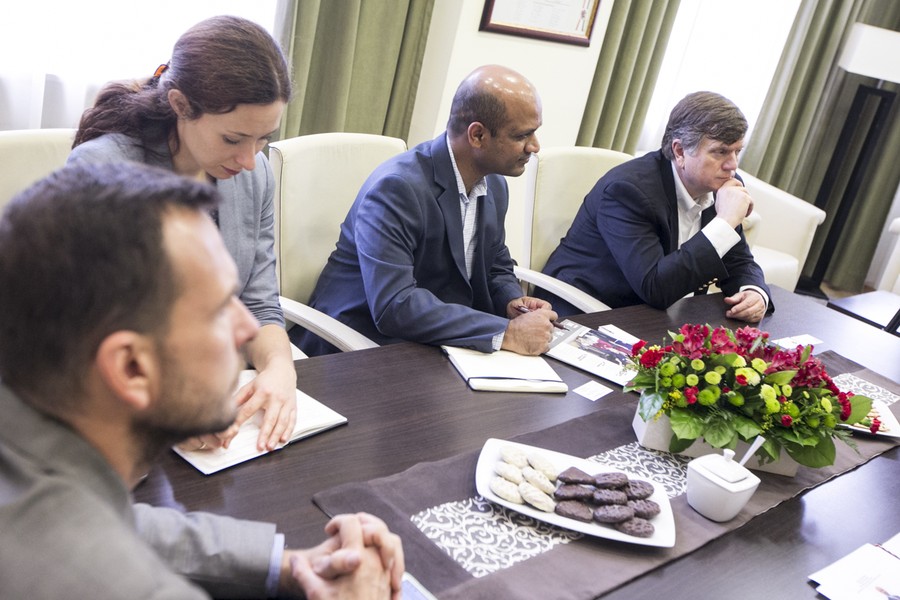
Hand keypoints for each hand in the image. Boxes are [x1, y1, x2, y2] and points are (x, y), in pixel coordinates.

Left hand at [217, 363, 297, 450]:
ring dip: (276, 436)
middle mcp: (276, 398)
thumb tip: (227, 411)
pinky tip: (284, 439)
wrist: (282, 369)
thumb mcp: (250, 385)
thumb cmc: (265, 379)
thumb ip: (239, 398)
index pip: (248, 410)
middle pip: (270, 419)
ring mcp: (286, 402)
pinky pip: (292, 420)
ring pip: (282, 422)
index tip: (232, 435)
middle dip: (265, 434)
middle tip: (260, 447)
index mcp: (262, 392)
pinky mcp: (293, 406)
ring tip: (270, 447)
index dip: (239, 423)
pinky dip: (288, 431)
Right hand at [278, 513, 401, 599]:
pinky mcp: (390, 581)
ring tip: (361, 536)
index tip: (329, 530)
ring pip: (390, 540)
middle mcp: (377, 562)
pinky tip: (373, 554)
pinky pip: (395, 557)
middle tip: (346, 527)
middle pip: (377, 527)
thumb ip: (304, 574)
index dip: (338, 521)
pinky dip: (386, 549)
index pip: (353, 524)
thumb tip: (295, 560)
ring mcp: (386, 571)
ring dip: (376, 533)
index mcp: (359, 560)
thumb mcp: (317, 595)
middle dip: (361, 521)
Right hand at [502, 299, 556, 355]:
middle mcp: (546, 325)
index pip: (554, 316)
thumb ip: (539, 315)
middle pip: (551, 328)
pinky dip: (542, 347)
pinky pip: (547, 347)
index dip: (550, 319)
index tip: (549, 322)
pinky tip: (535, 344)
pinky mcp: (543, 346)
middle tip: (536, 332)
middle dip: (545, 330)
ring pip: (549, 338)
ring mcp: (545, 336)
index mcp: (543, 315)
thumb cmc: (516, 326)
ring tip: (533, 338)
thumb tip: (544, 319)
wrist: (510, 335)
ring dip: (543, 339)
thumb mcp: (528, 314)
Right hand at [715, 179, 753, 228]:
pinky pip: (751, 201)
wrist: (725, 221)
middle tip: (746, 200)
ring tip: (743, 212)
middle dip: (745, 193)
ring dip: (747, 202)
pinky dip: (750, 208)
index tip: (740, 188)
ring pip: (747, 194)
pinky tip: (745, 215)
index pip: (732, 181)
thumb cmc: (723, 216)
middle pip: (741, 187)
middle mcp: (729, 188)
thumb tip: (735, 194)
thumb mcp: (720, 202)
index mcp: (722, 189)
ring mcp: (737, 191)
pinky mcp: (745, 196)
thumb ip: (726, 196)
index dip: (737, 184)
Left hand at [724, 289, 765, 322]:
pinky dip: (743, 320)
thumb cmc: (747, 297)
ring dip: (739, 317)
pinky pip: (750, 320)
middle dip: (737, 314)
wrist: (758, 300)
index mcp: (755, 297)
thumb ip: (733, 298)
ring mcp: (760, 312)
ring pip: (749, 317)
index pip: (747, 304)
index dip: (739, 308)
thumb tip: (726, 300)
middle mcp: (759, 305)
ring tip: (731, 315)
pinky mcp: (759, 318)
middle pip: (748, 312)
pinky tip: (737, 317)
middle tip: (728, 314)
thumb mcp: (740, 295)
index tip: (731, 311)